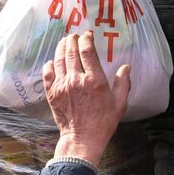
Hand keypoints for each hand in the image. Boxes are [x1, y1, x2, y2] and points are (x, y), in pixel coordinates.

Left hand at [41, 32, 130, 165]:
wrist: (82, 139)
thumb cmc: (103, 122)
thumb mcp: (119, 103)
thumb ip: (123, 83)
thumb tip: (126, 67)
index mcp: (94, 80)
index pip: (87, 51)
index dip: (86, 39)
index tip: (88, 35)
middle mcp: (76, 79)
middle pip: (71, 51)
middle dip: (72, 40)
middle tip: (75, 35)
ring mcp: (62, 86)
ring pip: (59, 59)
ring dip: (61, 47)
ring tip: (64, 41)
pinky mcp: (52, 93)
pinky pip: (47, 74)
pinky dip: (49, 64)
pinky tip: (52, 61)